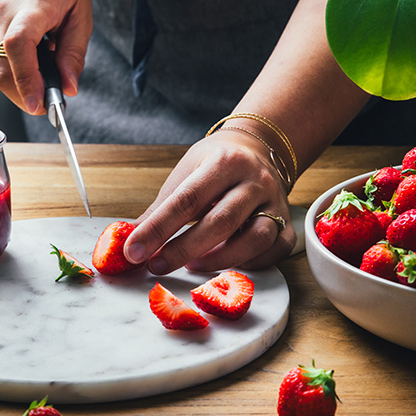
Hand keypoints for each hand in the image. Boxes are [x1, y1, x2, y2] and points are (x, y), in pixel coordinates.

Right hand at [0, 0, 92, 113]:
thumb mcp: (81, 13)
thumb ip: (74, 53)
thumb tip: (69, 87)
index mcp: (32, 6)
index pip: (18, 46)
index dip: (27, 80)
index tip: (39, 104)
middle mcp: (1, 13)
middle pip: (2, 69)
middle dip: (25, 95)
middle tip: (48, 102)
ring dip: (21, 83)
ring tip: (44, 66)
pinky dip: (13, 69)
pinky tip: (29, 54)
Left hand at [123, 130, 296, 273]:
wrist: (256, 149)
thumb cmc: (213, 165)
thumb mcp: (186, 174)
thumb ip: (161, 209)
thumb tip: (127, 242)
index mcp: (223, 161)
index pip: (187, 199)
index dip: (158, 229)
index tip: (133, 251)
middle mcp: (254, 180)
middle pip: (221, 221)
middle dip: (184, 249)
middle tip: (156, 266)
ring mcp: (275, 201)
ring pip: (255, 238)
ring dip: (220, 260)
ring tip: (193, 267)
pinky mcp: (288, 222)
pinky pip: (276, 249)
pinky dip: (252, 263)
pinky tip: (228, 265)